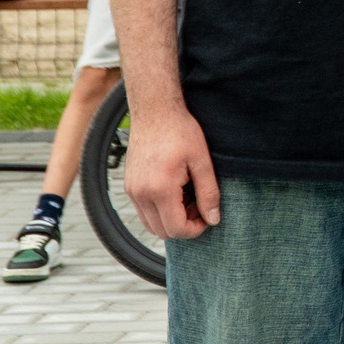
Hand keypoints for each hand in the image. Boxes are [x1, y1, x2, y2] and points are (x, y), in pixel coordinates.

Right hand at [125, 104, 220, 239]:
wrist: (155, 111)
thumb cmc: (180, 131)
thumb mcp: (202, 161)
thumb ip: (209, 193)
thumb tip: (214, 219)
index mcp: (160, 189)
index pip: (176, 229)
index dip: (196, 229)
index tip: (208, 216)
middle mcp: (141, 194)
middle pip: (162, 231)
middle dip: (185, 225)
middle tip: (200, 204)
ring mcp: (132, 191)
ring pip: (151, 224)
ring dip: (171, 219)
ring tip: (189, 197)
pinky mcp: (129, 186)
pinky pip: (144, 211)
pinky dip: (160, 210)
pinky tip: (176, 191)